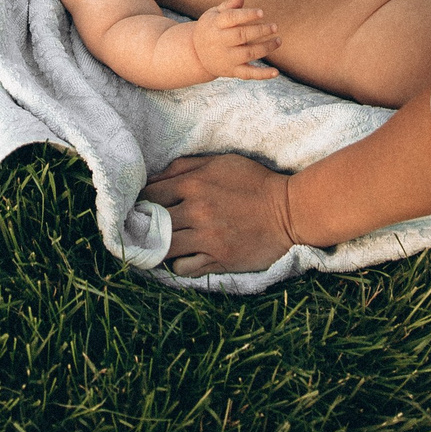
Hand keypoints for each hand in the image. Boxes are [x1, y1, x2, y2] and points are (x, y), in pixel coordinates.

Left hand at [142, 152, 298, 275]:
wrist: (288, 211)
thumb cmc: (253, 182)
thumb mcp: (219, 162)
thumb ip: (184, 167)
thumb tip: (153, 179)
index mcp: (194, 184)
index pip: (150, 195)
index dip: (142, 201)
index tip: (143, 206)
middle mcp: (196, 211)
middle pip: (153, 223)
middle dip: (145, 225)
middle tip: (145, 227)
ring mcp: (207, 238)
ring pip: (164, 248)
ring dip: (159, 247)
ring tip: (161, 244)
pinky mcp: (218, 260)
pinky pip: (184, 268)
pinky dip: (180, 264)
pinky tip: (186, 256)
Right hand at [188, 0, 279, 80]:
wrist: (196, 54)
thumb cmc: (211, 28)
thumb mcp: (214, 14)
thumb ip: (228, 6)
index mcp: (215, 25)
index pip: (231, 18)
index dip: (247, 15)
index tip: (262, 13)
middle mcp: (220, 42)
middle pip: (241, 36)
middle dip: (259, 31)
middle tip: (274, 26)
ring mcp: (226, 58)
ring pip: (247, 54)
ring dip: (265, 48)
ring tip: (278, 40)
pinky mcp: (232, 71)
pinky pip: (248, 74)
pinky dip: (263, 75)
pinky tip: (276, 72)